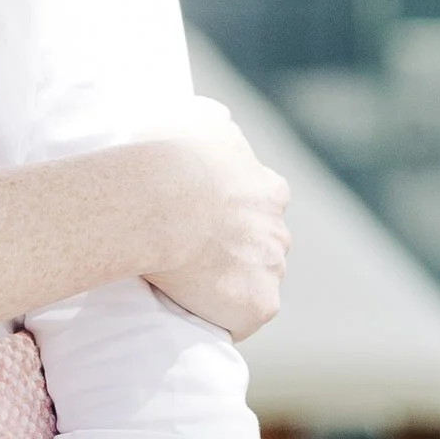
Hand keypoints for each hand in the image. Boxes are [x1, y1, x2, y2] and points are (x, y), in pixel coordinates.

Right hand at [140, 106, 288, 336]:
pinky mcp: (259, 305)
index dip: (232, 218)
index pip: (261, 209)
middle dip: (233, 254)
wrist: (161, 199)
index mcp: (269, 191)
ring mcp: (272, 270)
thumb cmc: (169, 158)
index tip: (202, 223)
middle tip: (187, 255)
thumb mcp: (196, 119)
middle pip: (260, 251)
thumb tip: (216, 119)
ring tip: (182, 284)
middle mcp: (278, 231)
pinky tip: (188, 308)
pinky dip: (219, 317)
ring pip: (253, 284)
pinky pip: (241, 319)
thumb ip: (214, 124)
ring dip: (227, 286)